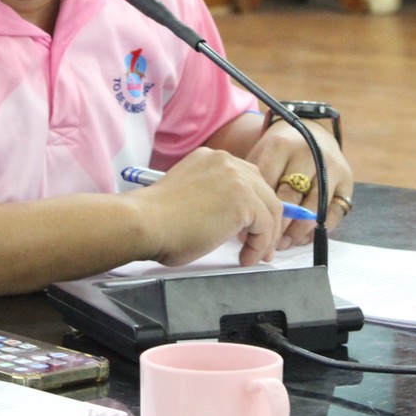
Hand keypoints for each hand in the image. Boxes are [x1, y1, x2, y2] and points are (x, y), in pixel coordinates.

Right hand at [131, 147, 284, 266]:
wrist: (145, 222)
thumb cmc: (157, 219)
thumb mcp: (190, 195)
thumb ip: (212, 197)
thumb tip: (228, 220)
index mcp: (210, 157)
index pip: (246, 178)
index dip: (252, 204)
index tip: (249, 227)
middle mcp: (226, 161)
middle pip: (263, 189)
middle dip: (265, 219)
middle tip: (259, 244)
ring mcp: (237, 179)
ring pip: (270, 208)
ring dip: (265, 236)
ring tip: (254, 255)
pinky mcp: (244, 201)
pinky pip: (265, 226)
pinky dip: (260, 246)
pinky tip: (245, 258)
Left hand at [245, 120, 353, 250]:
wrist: (310, 130)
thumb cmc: (279, 152)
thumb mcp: (262, 157)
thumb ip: (255, 187)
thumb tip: (245, 233)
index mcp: (282, 145)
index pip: (268, 183)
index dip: (258, 209)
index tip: (250, 227)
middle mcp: (309, 154)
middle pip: (291, 196)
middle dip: (276, 224)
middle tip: (265, 243)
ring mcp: (331, 167)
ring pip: (314, 208)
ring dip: (297, 232)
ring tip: (282, 244)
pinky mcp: (347, 181)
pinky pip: (334, 214)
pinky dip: (318, 230)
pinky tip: (302, 237)